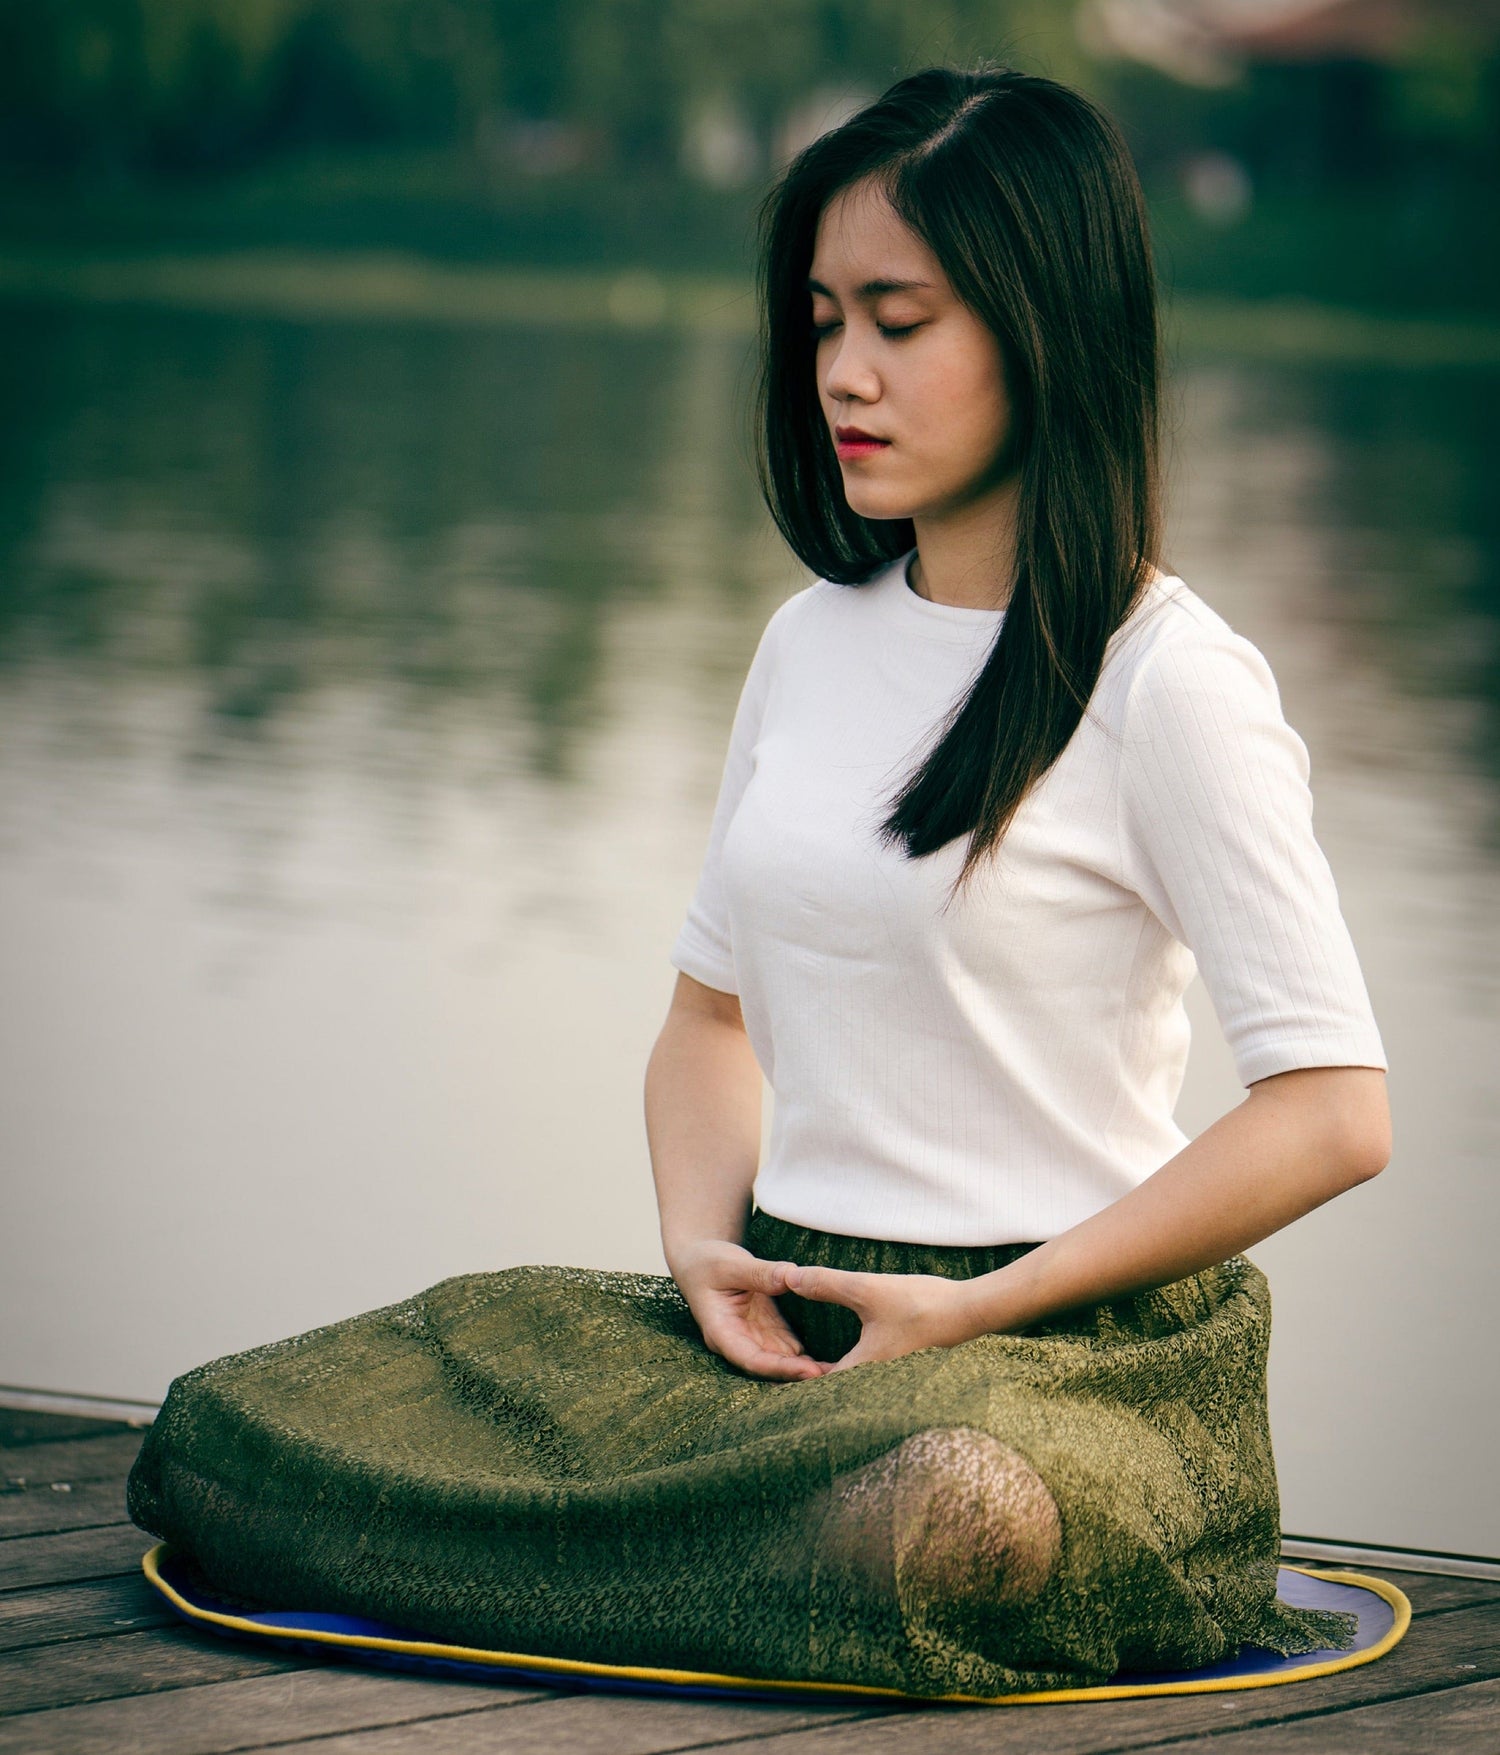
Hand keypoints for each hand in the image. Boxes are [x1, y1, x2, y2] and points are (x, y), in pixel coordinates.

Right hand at [670, 1239, 831, 1380]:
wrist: (701, 1259)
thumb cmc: (708, 1261)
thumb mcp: (731, 1264)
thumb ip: (760, 1273)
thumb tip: (791, 1277)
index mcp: (721, 1332)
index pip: (751, 1359)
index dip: (780, 1368)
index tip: (808, 1371)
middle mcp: (738, 1341)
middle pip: (770, 1367)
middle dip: (799, 1375)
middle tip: (836, 1378)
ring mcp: (753, 1336)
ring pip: (782, 1360)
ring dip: (807, 1369)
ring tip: (842, 1376)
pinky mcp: (766, 1328)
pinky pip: (789, 1346)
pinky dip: (807, 1355)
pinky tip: (832, 1363)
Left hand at [781, 1263, 980, 1372]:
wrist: (971, 1312)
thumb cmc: (921, 1304)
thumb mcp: (867, 1289)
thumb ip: (827, 1284)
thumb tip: (789, 1278)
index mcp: (862, 1369)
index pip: (817, 1384)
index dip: (794, 1375)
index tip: (774, 1366)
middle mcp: (876, 1382)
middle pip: (834, 1386)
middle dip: (811, 1374)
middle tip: (785, 1362)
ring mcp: (892, 1377)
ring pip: (852, 1380)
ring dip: (833, 1370)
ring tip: (811, 1359)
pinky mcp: (904, 1366)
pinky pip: (869, 1372)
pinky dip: (854, 1365)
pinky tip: (852, 1350)